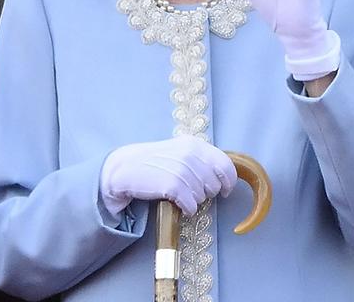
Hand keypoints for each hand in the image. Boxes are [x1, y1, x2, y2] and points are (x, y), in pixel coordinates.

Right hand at [99, 136, 236, 217]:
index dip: (228, 182)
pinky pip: (192, 206)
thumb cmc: (153, 162)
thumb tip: (224, 176)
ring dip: (193, 200)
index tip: (225, 190)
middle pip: (216, 185)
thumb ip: (200, 159)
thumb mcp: (179, 152)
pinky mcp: (173, 186)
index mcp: (194, 144)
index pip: (226, 166)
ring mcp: (182, 170)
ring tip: (178, 193)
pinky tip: (176, 203)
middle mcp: (190, 155)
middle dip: (207, 192)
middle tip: (190, 190)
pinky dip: (186, 209)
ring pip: (204, 197)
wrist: (124, 168)